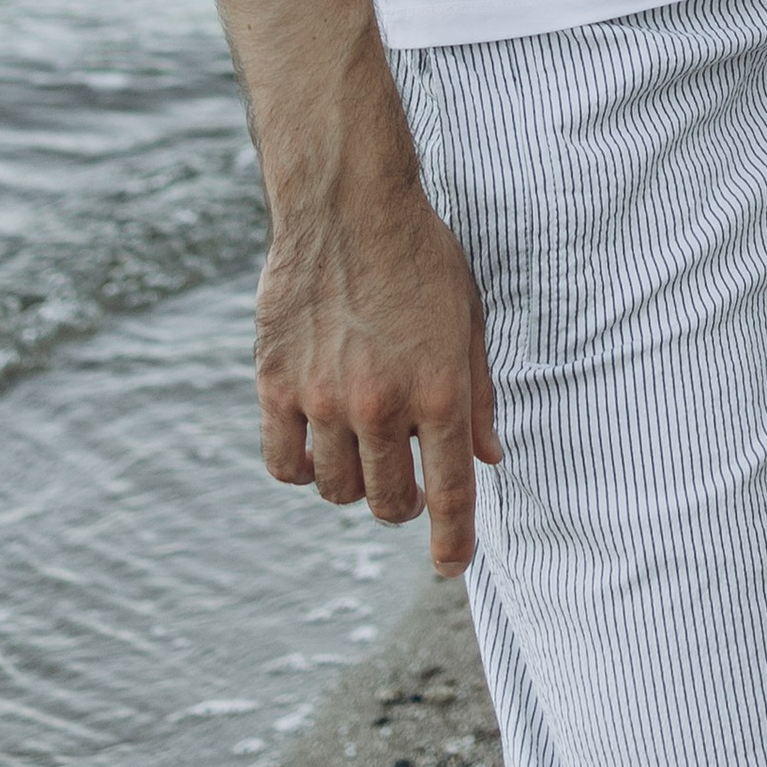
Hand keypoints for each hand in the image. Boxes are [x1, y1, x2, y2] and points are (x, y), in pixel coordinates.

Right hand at [255, 171, 502, 575]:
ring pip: (336, 489)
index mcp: (438, 389)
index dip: (452, 540)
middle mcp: (381, 405)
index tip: (450, 564)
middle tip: (405, 482)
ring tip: (363, 450)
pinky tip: (317, 445)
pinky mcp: (276, 385)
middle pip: (388, 501)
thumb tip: (490, 457)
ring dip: (354, 484)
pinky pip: (285, 463)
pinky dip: (303, 468)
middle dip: (402, 504)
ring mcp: (324, 399)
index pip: (448, 493)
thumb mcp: (469, 317)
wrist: (349, 202)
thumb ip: (480, 393)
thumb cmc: (419, 255)